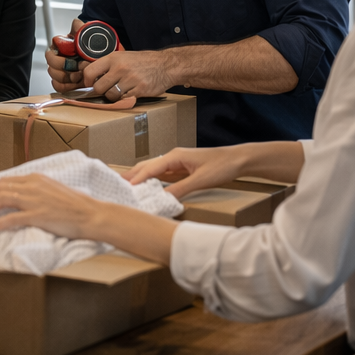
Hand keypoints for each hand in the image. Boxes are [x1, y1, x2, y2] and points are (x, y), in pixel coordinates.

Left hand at [0, 173, 108, 239]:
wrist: (92, 215)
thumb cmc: (77, 205)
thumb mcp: (53, 189)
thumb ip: (38, 190)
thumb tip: (24, 196)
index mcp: (37, 178)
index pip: (7, 180)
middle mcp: (33, 186)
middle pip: (1, 187)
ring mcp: (35, 200)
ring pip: (3, 198)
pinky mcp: (38, 215)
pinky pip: (12, 218)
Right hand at [46, 18, 86, 91]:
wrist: (102, 55)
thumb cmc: (93, 45)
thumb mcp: (87, 35)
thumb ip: (80, 28)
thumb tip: (76, 23)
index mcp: (59, 47)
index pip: (50, 56)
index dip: (62, 61)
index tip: (75, 62)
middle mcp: (57, 58)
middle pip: (52, 69)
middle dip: (67, 72)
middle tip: (80, 70)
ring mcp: (60, 70)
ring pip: (55, 78)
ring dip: (69, 80)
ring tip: (82, 77)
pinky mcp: (65, 82)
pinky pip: (59, 87)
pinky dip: (68, 87)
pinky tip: (78, 83)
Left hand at [76, 49, 175, 101]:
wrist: (166, 65)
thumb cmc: (144, 61)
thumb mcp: (123, 56)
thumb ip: (108, 65)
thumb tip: (91, 76)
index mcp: (113, 58)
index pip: (90, 71)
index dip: (87, 81)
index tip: (90, 84)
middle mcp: (120, 68)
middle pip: (98, 87)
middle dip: (101, 91)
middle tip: (107, 90)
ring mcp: (130, 79)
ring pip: (110, 95)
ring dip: (113, 97)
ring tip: (120, 91)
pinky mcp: (139, 90)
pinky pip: (124, 100)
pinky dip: (125, 99)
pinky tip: (130, 93)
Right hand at [123, 145, 250, 198]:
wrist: (239, 160)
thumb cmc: (222, 166)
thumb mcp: (201, 180)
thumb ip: (181, 189)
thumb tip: (162, 198)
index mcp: (175, 156)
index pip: (150, 168)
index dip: (137, 179)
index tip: (124, 188)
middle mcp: (173, 157)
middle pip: (147, 166)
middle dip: (132, 175)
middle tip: (115, 186)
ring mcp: (177, 163)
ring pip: (153, 170)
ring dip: (140, 178)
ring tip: (126, 187)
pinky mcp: (182, 169)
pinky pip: (162, 175)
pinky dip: (152, 181)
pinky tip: (148, 187)